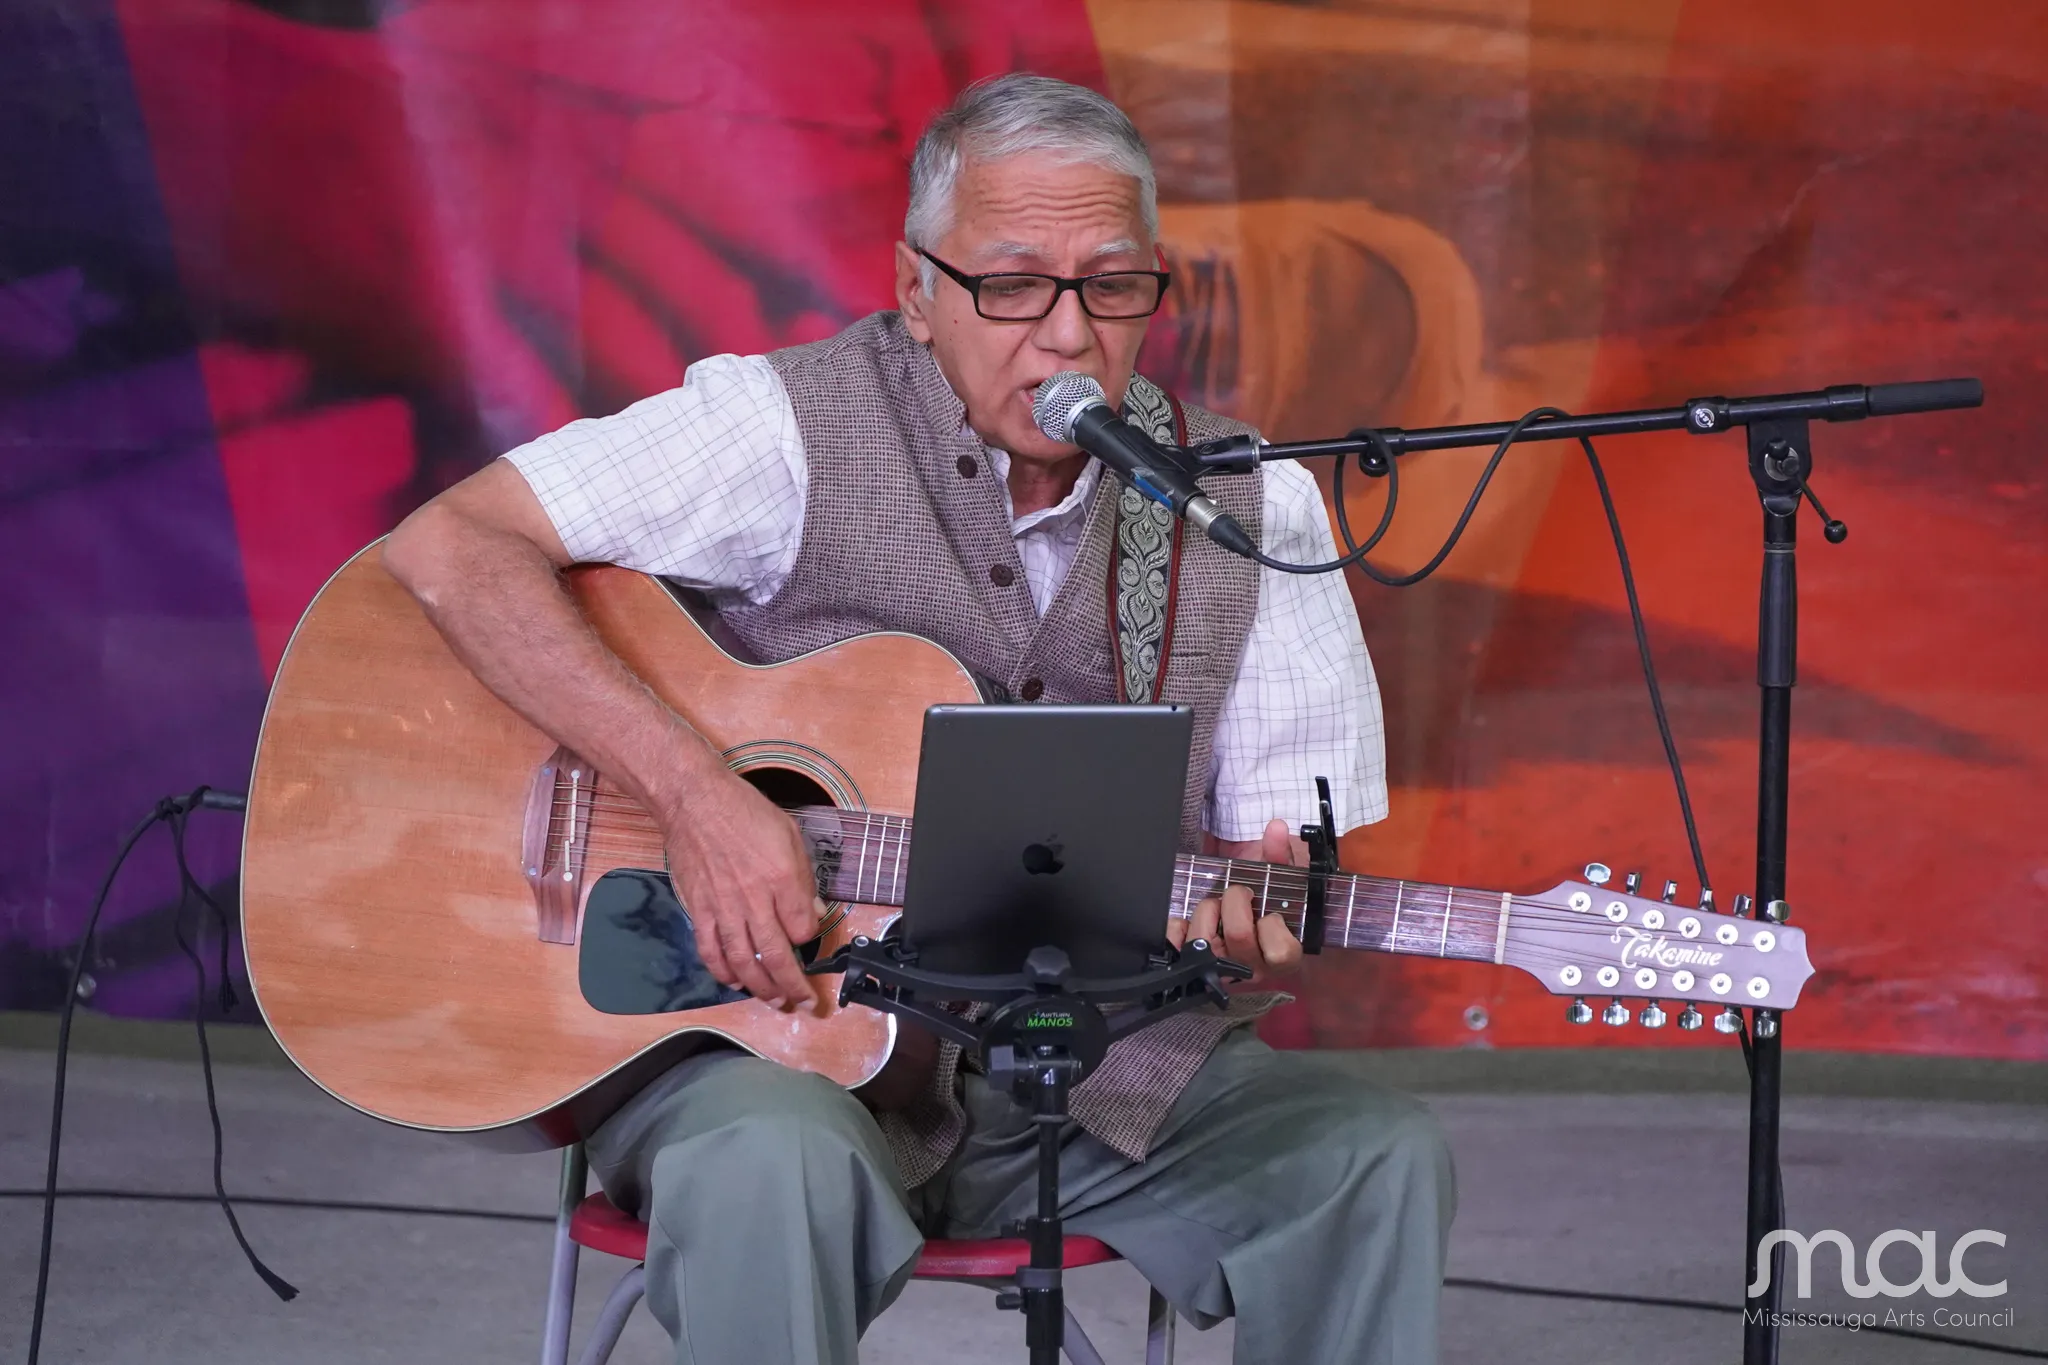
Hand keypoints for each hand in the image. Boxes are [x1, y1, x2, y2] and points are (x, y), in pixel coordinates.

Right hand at [657, 767, 824, 1009]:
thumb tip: (815, 911)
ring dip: (762, 988)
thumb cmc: (744, 812)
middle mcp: (754, 900)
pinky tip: (735, 982)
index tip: (808, 936)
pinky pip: (711, 951)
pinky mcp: (699, 910)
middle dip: (793, 986)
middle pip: (777, 956)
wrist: (695, 802)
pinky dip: (723, 972)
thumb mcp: (790, 834)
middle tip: (804, 1002)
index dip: (810, 939)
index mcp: (782, 879)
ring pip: (744, 962)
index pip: (804, 929)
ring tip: (774, 1002)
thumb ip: (805, 876)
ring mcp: (723, 908)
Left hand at [1166, 818, 1307, 985]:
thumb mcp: (1281, 884)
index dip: (1272, 926)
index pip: (1280, 951)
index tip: (1269, 912)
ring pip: (1206, 941)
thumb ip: (1279, 856)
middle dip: (1235, 901)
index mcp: (1282, 956)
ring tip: (1216, 907)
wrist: (1246, 925)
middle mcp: (1253, 969)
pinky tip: (1190, 920)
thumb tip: (1276, 828)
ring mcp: (1222, 972)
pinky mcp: (1193, 968)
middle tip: (1239, 893)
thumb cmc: (1268, 909)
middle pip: (1238, 934)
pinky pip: (1176, 946)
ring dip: (1208, 911)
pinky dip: (1178, 927)